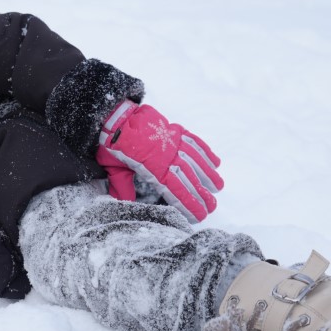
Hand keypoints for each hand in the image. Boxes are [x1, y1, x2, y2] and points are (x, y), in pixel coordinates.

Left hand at [95, 100, 222, 221]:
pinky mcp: (175, 131)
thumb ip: (121, 186)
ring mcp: (172, 142)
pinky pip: (194, 142)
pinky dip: (206, 152)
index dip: (188, 204)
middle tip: (213, 206)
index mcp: (152, 168)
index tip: (199, 215)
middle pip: (189, 177)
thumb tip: (125, 203)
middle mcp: (167, 156)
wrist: (115, 115)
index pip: (175, 190)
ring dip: (208, 174)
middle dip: (202, 194)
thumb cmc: (112, 143)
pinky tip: (215, 162)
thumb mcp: (112, 168)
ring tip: (219, 187)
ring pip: (196, 160)